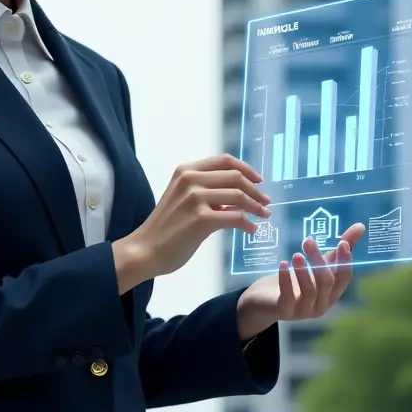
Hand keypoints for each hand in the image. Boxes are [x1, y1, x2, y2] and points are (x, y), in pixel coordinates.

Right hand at [113, 154, 271, 289]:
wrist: (145, 250)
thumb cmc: (164, 228)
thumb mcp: (181, 199)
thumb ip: (205, 192)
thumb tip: (234, 196)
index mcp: (185, 171)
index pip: (224, 161)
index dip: (247, 169)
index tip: (259, 180)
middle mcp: (190, 180)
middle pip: (235, 177)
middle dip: (255, 190)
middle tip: (266, 202)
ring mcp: (195, 199)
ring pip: (238, 196)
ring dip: (256, 206)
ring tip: (264, 215)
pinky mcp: (201, 219)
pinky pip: (235, 217)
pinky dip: (248, 224)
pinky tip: (251, 229)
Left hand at [236, 223, 365, 340]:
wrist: (265, 302)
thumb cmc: (296, 282)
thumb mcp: (317, 264)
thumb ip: (338, 248)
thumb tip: (360, 226)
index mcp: (332, 293)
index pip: (344, 278)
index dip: (345, 261)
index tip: (342, 243)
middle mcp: (322, 305)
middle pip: (326, 282)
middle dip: (318, 260)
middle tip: (308, 241)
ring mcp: (304, 311)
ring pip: (310, 291)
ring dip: (303, 271)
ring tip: (296, 255)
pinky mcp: (285, 311)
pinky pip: (288, 296)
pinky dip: (286, 279)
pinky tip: (283, 264)